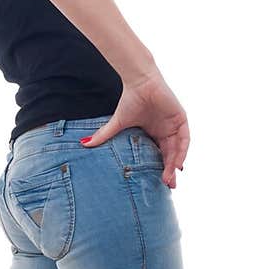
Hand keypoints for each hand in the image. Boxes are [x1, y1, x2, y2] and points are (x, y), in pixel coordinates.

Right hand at [82, 69, 189, 188]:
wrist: (139, 83)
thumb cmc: (130, 99)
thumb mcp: (118, 123)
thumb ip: (104, 134)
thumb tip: (83, 143)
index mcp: (155, 133)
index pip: (160, 155)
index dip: (161, 169)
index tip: (159, 183)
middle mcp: (166, 131)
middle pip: (171, 155)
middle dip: (170, 171)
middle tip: (168, 185)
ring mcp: (174, 125)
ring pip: (178, 149)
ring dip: (176, 163)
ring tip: (170, 177)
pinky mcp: (181, 119)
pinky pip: (184, 138)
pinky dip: (182, 151)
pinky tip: (178, 163)